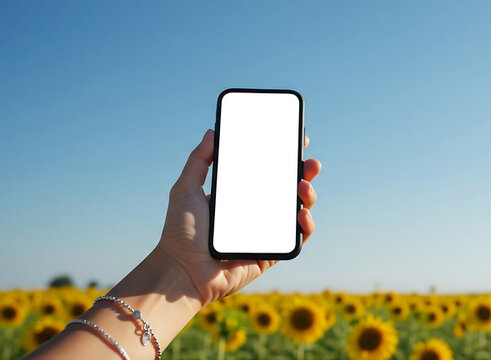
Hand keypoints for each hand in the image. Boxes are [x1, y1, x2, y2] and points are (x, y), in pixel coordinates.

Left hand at [155, 129, 320, 305]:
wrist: (182, 271)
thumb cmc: (180, 234)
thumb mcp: (185, 189)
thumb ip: (199, 160)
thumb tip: (212, 131)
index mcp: (239, 196)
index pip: (268, 172)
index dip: (284, 157)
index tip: (297, 141)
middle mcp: (256, 213)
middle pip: (288, 189)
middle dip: (305, 173)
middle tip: (310, 163)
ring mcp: (266, 233)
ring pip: (297, 210)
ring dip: (307, 196)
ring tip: (303, 185)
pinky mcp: (271, 254)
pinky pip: (296, 238)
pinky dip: (305, 226)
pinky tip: (302, 214)